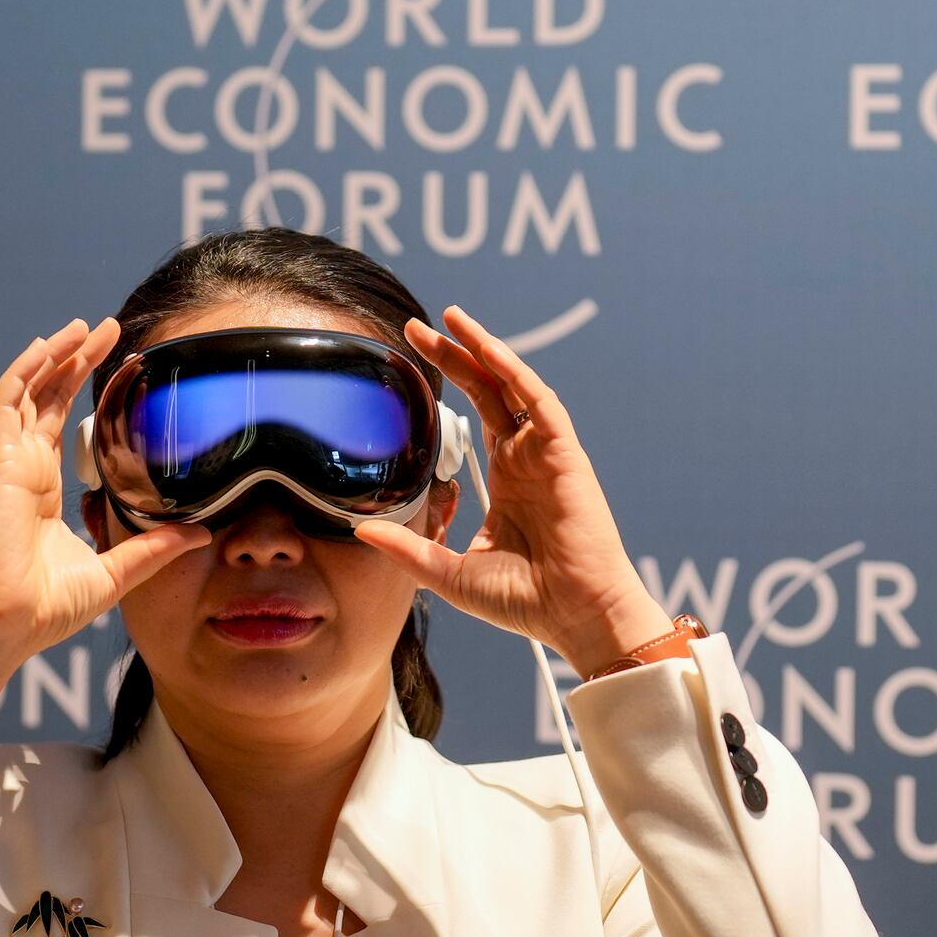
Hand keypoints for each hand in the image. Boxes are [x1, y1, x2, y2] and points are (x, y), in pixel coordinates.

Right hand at [0, 317, 210, 679]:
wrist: (8, 624)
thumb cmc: (47, 608)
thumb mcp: (117, 570)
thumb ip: (155, 547)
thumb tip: (201, 531)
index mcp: (45, 490)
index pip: (62, 425)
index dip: (83, 392)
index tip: (116, 368)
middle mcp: (26, 470)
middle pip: (48, 398)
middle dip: (74, 361)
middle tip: (105, 329)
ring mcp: (11, 465)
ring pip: (27, 392)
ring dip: (52, 356)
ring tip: (82, 327)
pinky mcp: (1, 466)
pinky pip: (6, 406)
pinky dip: (22, 373)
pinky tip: (45, 348)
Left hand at [353, 306, 671, 677]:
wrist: (576, 618)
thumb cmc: (526, 601)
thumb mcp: (449, 571)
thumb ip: (409, 548)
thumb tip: (360, 530)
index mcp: (506, 479)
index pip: (474, 415)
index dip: (447, 384)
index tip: (411, 361)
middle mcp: (526, 459)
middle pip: (489, 389)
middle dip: (455, 355)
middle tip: (417, 327)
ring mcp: (546, 455)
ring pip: (514, 386)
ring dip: (484, 350)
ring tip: (452, 319)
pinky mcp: (565, 457)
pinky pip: (541, 404)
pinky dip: (516, 374)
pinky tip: (490, 351)